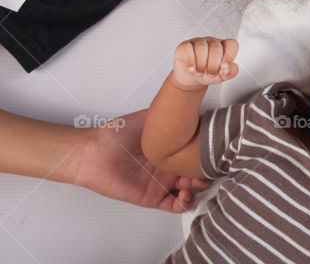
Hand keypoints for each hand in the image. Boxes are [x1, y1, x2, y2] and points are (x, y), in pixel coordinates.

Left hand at [73, 110, 208, 212]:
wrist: (93, 153)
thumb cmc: (116, 134)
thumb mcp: (149, 117)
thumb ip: (171, 114)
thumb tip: (190, 104)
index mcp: (171, 148)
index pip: (197, 152)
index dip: (208, 152)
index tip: (214, 148)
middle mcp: (169, 165)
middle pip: (198, 172)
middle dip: (207, 171)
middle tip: (207, 166)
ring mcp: (162, 182)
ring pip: (192, 190)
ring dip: (199, 188)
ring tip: (196, 181)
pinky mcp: (153, 197)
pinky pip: (175, 206)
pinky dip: (185, 203)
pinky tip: (184, 194)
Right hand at [172, 37, 238, 89]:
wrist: (191, 79)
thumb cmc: (208, 74)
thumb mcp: (223, 76)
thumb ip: (231, 72)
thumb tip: (227, 67)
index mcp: (224, 46)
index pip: (232, 44)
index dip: (229, 57)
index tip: (223, 68)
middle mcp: (212, 42)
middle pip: (216, 48)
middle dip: (213, 66)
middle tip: (210, 74)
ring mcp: (198, 42)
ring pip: (201, 48)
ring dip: (201, 65)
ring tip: (199, 73)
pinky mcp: (185, 45)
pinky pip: (187, 48)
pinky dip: (189, 61)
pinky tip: (191, 68)